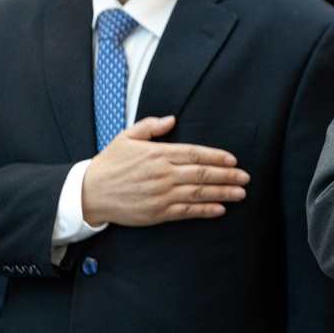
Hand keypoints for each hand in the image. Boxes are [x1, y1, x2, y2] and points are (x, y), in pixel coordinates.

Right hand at [81, 116, 249, 226]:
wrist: (88, 194)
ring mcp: (161, 195)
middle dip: (228, 176)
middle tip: (245, 178)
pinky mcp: (157, 213)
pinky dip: (205, 211)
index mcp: (158, 154)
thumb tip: (171, 119)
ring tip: (240, 193)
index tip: (234, 160)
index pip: (195, 154)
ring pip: (199, 193)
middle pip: (202, 173)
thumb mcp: (126, 137)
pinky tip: (220, 209)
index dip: (217, 157)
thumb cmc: (109, 164)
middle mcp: (162, 174)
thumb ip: (150, 126)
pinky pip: (186, 212)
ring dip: (223, 193)